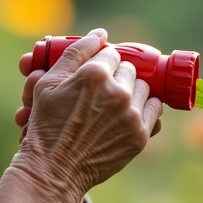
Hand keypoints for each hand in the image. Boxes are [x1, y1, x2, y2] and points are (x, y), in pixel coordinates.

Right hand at [12, 29, 162, 202]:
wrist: (54, 169)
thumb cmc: (47, 124)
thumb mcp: (49, 82)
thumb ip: (76, 52)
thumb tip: (100, 34)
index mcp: (94, 74)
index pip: (110, 53)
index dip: (101, 62)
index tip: (95, 73)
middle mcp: (117, 91)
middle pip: (129, 69)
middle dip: (116, 75)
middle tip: (101, 89)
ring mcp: (131, 114)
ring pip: (144, 87)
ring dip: (132, 90)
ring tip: (113, 102)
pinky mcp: (140, 135)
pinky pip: (154, 110)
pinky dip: (145, 108)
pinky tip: (128, 113)